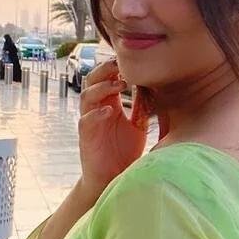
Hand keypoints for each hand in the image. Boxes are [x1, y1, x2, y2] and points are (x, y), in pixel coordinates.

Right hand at [77, 58, 152, 196]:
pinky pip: (86, 121)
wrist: (113, 179)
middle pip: (92, 80)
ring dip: (102, 88)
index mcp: (109, 104)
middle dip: (104, 69)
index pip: (106, 77)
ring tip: (120, 84)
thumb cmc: (124, 151)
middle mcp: (97, 109)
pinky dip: (97, 114)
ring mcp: (90, 122)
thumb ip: (141, 107)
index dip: (114, 66)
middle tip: (121, 63)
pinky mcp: (86, 138)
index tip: (130, 58)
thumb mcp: (137, 125)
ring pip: (86, 96)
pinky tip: (110, 111)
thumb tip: (153, 86)